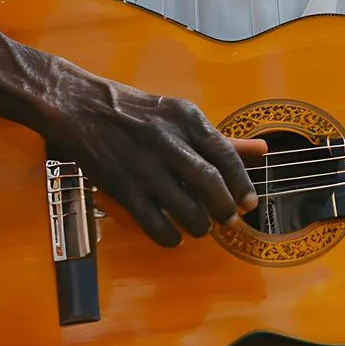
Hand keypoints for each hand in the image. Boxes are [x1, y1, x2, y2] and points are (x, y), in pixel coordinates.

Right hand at [36, 64, 264, 246]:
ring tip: (200, 227)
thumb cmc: (138, 113)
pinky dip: (168, 237)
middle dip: (225, 209)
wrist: (82, 108)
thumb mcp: (181, 116)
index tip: (250, 204)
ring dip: (199, 226)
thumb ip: (220, 139)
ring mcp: (144, 167)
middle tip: (228, 220)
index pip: (226, 157)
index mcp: (188, 120)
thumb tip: (262, 153)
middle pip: (210, 186)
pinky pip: (153, 223)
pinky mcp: (122, 187)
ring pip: (185, 209)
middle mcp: (169, 142)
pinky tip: (173, 237)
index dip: (242, 185)